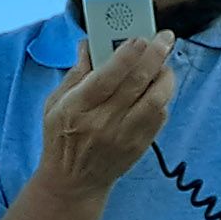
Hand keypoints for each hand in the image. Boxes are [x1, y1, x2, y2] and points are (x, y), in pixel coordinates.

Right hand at [38, 32, 176, 198]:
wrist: (73, 182)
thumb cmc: (61, 137)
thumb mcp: (55, 103)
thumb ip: (75, 73)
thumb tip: (89, 44)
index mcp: (78, 108)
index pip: (107, 76)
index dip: (127, 54)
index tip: (139, 37)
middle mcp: (103, 122)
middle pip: (136, 83)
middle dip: (154, 55)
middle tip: (165, 38)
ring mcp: (124, 136)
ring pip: (155, 100)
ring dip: (165, 77)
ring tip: (164, 64)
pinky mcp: (139, 146)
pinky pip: (160, 116)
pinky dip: (163, 98)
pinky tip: (158, 88)